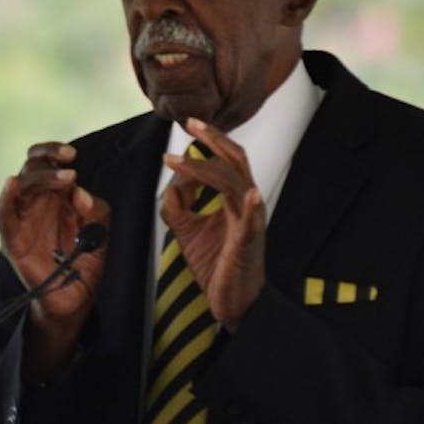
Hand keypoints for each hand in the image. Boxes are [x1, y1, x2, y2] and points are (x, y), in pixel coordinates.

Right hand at [0, 142, 110, 375]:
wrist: (73, 297)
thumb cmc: (84, 261)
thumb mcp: (100, 231)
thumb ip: (95, 209)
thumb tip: (79, 193)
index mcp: (54, 195)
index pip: (45, 161)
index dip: (54, 151)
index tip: (73, 155)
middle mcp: (35, 202)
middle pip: (31, 167)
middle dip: (49, 160)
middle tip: (72, 167)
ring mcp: (21, 219)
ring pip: (20, 184)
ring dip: (41, 177)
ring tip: (66, 180)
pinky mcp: (12, 238)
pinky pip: (3, 214)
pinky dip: (6, 198)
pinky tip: (11, 184)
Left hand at [160, 118, 267, 331]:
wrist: (232, 301)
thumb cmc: (217, 265)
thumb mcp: (188, 230)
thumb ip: (178, 207)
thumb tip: (170, 186)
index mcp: (236, 199)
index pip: (226, 160)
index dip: (208, 142)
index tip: (185, 129)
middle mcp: (247, 204)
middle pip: (236, 160)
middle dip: (213, 139)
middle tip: (189, 123)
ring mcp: (250, 221)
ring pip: (235, 183)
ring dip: (205, 169)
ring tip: (176, 161)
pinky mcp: (248, 242)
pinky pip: (253, 221)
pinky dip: (253, 205)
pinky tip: (251, 193)